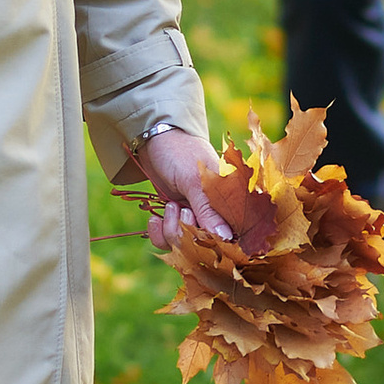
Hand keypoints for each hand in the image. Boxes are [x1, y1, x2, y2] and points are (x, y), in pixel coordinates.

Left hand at [123, 128, 241, 254]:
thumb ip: (208, 210)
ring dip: (171, 232)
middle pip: (206, 245)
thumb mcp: (193, 180)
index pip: (230, 234)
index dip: (214, 241)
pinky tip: (154, 218)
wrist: (153, 138)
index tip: (198, 234)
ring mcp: (193, 216)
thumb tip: (227, 237)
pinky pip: (168, 239)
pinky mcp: (175, 218)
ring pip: (185, 245)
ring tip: (169, 207)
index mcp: (228, 200)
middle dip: (188, 234)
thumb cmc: (179, 152)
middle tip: (181, 209)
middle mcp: (213, 212)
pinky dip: (159, 234)